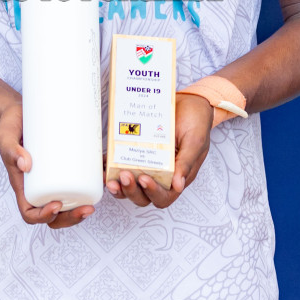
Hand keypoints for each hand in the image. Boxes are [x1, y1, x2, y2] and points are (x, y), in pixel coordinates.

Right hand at [0, 99, 95, 228]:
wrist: (18, 111)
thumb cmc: (9, 126)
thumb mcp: (5, 137)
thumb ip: (11, 149)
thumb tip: (26, 165)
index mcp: (22, 186)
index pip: (30, 212)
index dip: (43, 216)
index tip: (57, 205)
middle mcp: (38, 186)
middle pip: (54, 214)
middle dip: (71, 218)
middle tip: (87, 209)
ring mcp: (52, 178)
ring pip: (68, 203)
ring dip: (82, 208)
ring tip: (97, 200)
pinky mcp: (64, 166)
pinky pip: (76, 183)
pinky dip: (90, 186)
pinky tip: (102, 180)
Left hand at [106, 93, 211, 207]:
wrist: (189, 102)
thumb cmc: (196, 123)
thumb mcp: (195, 141)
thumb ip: (186, 163)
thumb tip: (178, 186)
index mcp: (177, 177)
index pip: (164, 197)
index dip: (153, 193)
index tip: (145, 179)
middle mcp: (160, 175)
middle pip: (143, 196)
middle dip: (131, 190)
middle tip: (125, 175)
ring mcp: (146, 164)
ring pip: (129, 185)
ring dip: (118, 186)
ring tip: (110, 178)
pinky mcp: (135, 152)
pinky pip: (119, 165)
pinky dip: (110, 167)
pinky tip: (103, 163)